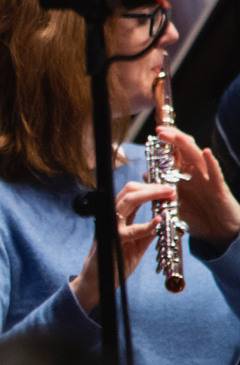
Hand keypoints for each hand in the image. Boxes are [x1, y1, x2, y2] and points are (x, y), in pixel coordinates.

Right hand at [71, 180, 173, 312]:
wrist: (100, 280)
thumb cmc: (116, 262)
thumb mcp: (137, 244)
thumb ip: (148, 231)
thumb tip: (164, 220)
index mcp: (117, 217)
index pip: (131, 193)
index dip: (148, 186)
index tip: (165, 186)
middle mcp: (111, 218)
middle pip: (128, 191)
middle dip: (151, 186)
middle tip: (170, 189)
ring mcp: (110, 227)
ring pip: (127, 202)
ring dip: (150, 195)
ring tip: (167, 195)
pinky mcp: (113, 241)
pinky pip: (132, 230)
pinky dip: (148, 224)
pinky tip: (159, 220)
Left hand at [154, 125, 239, 247]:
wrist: (218, 233)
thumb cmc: (197, 216)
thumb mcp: (174, 202)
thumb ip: (161, 188)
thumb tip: (145, 175)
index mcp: (185, 174)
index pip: (175, 153)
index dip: (165, 143)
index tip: (153, 135)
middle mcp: (196, 173)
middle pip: (185, 150)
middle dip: (173, 138)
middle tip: (160, 131)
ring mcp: (208, 179)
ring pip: (198, 157)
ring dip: (187, 146)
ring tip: (176, 136)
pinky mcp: (219, 188)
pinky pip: (215, 173)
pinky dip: (211, 163)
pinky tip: (206, 152)